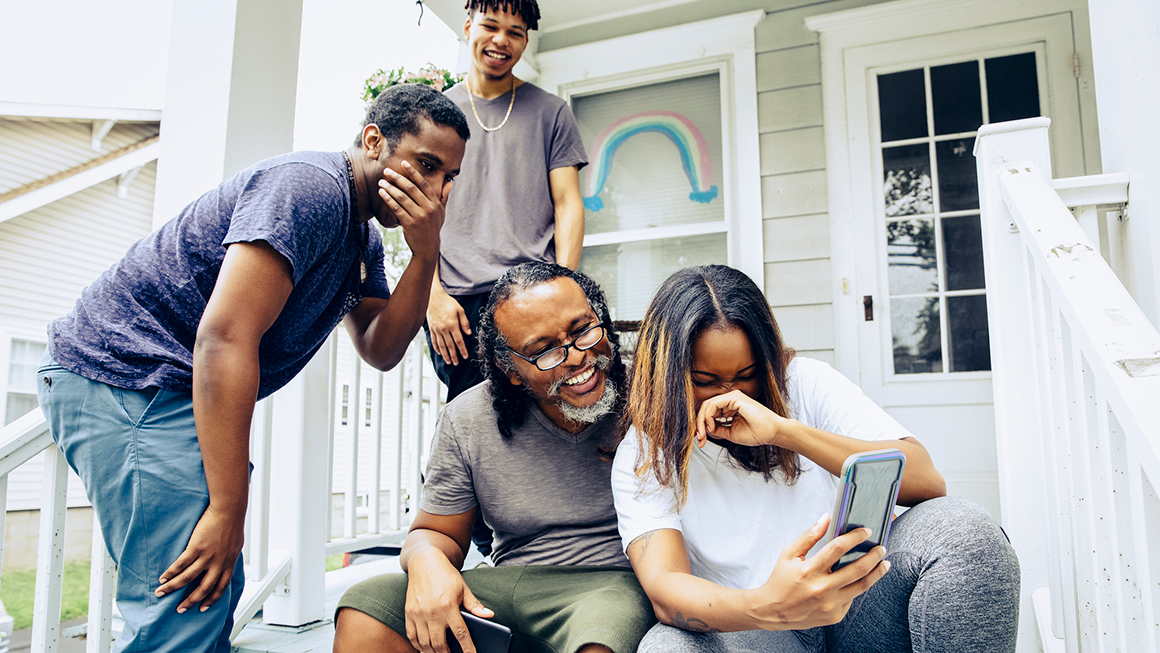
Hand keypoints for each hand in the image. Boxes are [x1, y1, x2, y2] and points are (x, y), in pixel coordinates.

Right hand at [155, 504, 245, 612]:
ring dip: (172, 587)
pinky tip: (162, 578)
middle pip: (203, 588)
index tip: (203, 608)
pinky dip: (170, 572)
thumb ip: (229, 556)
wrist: (229, 510)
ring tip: (161, 593)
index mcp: (229, 564)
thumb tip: (225, 561)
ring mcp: (207, 556)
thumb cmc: (233, 524)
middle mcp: (218, 564)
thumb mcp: (236, 545)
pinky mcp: (196, 547)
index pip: (221, 587)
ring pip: (187, 578)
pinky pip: (181, 564)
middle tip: (179, 609)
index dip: (211, 599)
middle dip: (190, 601)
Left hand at [379, 161, 447, 262]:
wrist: (428, 248)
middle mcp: (428, 208)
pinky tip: (382, 193)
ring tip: (381, 181)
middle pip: (411, 188)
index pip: (423, 184)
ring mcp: (419, 216)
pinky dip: (388, 200)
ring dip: (390, 188)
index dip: (413, 172)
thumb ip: (444, 197)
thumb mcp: (441, 213)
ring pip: (402, 198)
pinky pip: (397, 209)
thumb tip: (450, 183)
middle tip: (387, 170)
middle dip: (398, 178)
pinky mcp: (410, 224)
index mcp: (435, 203)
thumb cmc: (433, 228)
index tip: (404, 163)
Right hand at [404, 550, 494, 652]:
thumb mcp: (463, 588)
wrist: (424, 562)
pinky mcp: (409, 613)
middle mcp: (432, 612)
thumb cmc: (445, 575)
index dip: (467, 649)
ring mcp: (418, 614)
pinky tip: (425, 649)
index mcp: (448, 606)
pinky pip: (412, 636)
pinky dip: (418, 646)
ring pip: (425, 643)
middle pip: (440, 644)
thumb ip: (475, 605)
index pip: (461, 634)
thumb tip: (489, 615)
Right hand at [427, 288, 470, 365]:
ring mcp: (436, 330)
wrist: (433, 298)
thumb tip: (468, 333)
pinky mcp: (431, 329)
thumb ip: (465, 322)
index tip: (465, 356)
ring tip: (448, 361)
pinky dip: (437, 348)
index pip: (458, 341)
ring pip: (441, 345)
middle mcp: (444, 329)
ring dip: (445, 355)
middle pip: (450, 346)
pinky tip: (439, 353)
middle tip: (456, 363)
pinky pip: (434, 341)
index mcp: (452, 325)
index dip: (462, 350)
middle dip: (454, 356)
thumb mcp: (460, 310)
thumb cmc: (448, 302)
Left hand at [694, 389, 785, 447]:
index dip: (702, 426)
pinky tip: (712, 426)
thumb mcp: (730, 433)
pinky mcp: (734, 397)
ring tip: (704, 435)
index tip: (700, 441)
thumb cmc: (756, 433)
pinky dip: (708, 416)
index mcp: (729, 408)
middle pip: (706, 408)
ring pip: (707, 405)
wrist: (771, 433)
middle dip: (699, 424)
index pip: (709, 413)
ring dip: (702, 421)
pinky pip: (713, 404)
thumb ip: (717, 429)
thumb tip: (704, 429)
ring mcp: (732, 397)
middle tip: (699, 439)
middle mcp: (730, 400)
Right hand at [754, 514, 889, 628]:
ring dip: (877, 573)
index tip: (866, 531)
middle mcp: (821, 589)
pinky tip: (863, 578)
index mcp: (809, 570)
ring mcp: (830, 605)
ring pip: (862, 586)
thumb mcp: (789, 554)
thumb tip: (826, 518)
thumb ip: (809, 536)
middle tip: (881, 547)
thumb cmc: (780, 580)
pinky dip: (859, 586)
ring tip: (884, 563)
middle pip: (857, 569)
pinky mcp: (835, 616)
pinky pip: (852, 598)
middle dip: (873, 556)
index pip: (838, 548)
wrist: (773, 611)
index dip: (855, 537)